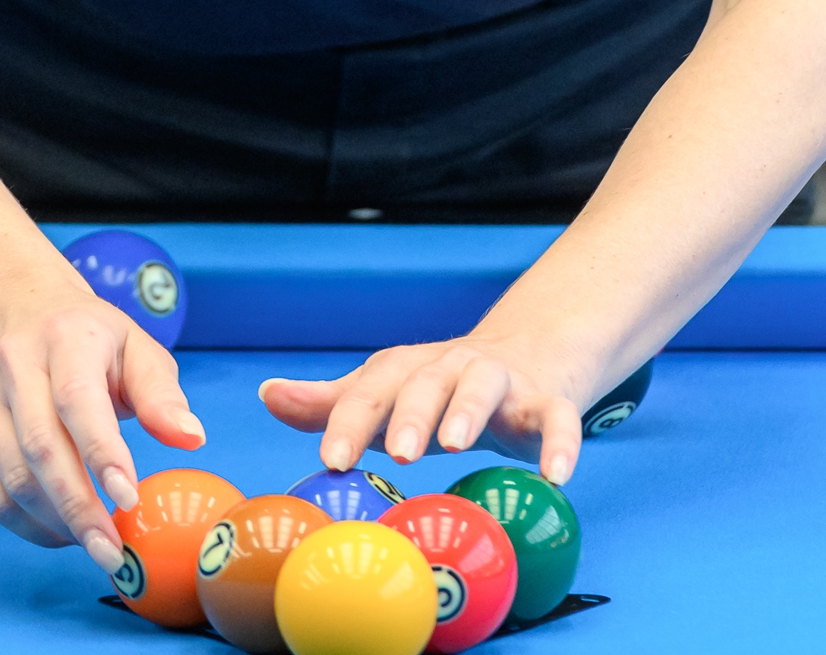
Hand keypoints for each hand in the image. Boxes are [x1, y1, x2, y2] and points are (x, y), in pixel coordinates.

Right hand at [0, 292, 206, 572]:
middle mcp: (14, 361)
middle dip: (79, 508)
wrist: (17, 310)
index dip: (102, 453)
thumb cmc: (90, 339)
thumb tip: (192, 438)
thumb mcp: (135, 347)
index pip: (77, 399)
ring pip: (13, 477)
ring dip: (55, 522)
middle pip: (41, 448)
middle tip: (111, 550)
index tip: (128, 500)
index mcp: (65, 336)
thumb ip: (161, 394)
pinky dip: (24, 524)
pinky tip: (59, 532)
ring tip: (93, 541)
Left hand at [258, 333, 585, 488]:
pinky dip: (558, 443)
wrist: (531, 351)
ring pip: (484, 386)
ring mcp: (501, 381)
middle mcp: (451, 368)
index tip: (330, 457)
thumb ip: (333, 402)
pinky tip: (555, 476)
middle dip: (410, 414)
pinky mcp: (546, 400)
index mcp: (407, 370)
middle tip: (397, 451)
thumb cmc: (443, 388)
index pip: (372, 388)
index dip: (350, 419)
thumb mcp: (388, 394)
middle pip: (426, 381)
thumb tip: (267, 393)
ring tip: (456, 445)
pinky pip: (556, 417)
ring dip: (468, 411)